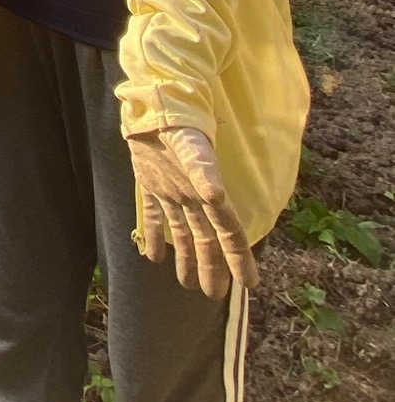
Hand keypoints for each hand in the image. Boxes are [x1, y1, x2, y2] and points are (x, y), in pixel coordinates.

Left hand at [126, 125, 257, 298]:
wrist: (155, 105)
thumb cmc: (177, 124)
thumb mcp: (192, 147)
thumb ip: (203, 170)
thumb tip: (216, 193)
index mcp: (208, 193)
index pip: (228, 233)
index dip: (238, 258)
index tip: (250, 284)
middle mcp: (193, 196)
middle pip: (207, 239)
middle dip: (213, 267)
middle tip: (216, 296)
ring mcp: (172, 191)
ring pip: (183, 232)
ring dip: (187, 258)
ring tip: (188, 284)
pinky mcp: (151, 184)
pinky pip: (155, 216)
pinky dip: (155, 235)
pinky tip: (153, 257)